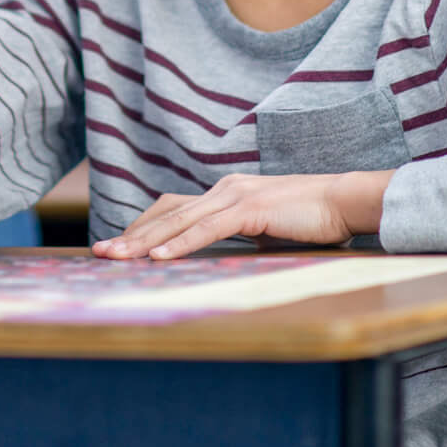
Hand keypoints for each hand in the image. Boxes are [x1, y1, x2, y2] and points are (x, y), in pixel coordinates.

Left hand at [91, 170, 392, 260]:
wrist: (346, 201)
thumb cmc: (312, 219)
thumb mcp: (267, 228)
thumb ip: (242, 234)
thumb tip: (224, 253)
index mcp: (226, 193)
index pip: (173, 207)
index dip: (145, 226)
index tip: (120, 245)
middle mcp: (225, 189)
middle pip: (167, 212)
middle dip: (133, 235)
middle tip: (101, 253)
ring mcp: (236, 196)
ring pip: (180, 220)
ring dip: (146, 241)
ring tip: (119, 258)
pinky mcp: (250, 208)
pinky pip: (207, 229)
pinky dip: (181, 243)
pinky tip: (161, 258)